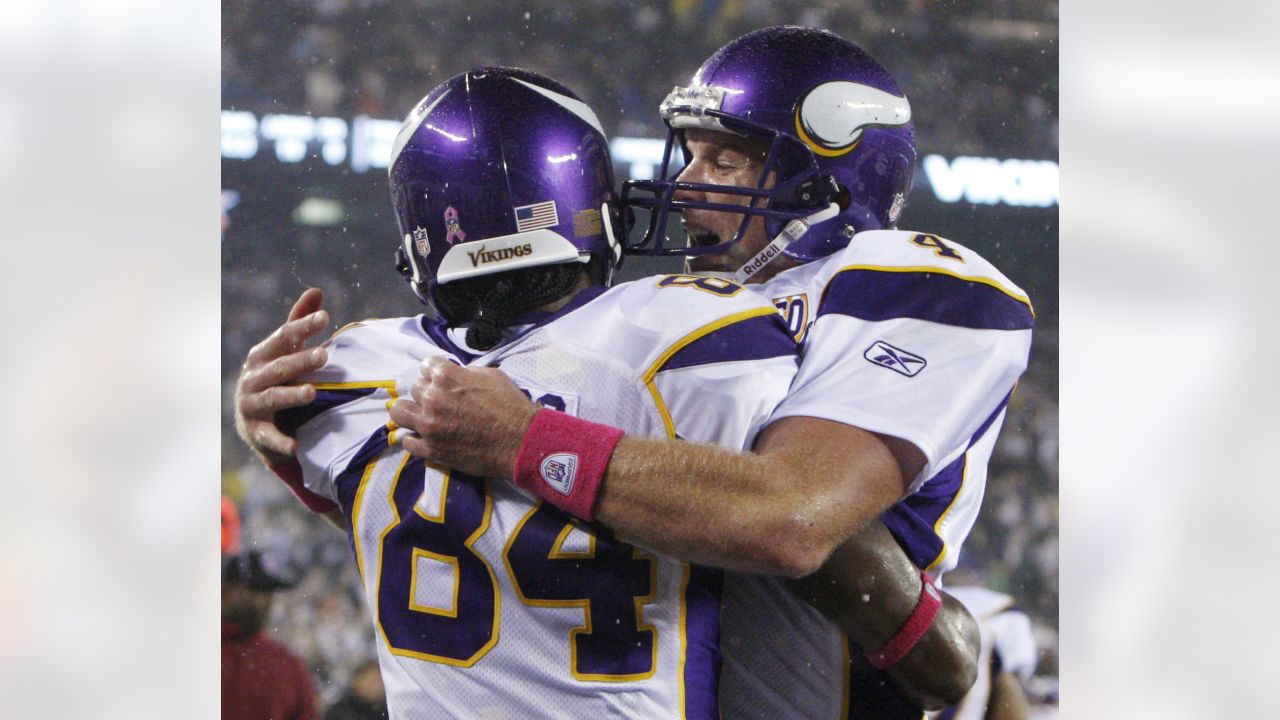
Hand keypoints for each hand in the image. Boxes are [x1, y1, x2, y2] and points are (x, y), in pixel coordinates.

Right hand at [234, 288, 329, 465]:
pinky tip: (296, 446)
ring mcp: (252, 404)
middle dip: (301, 361)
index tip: (326, 317)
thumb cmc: (276, 376)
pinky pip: (269, 436)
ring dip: (291, 396)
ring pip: (273, 398)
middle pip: (280, 367)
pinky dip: (281, 441)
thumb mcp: (285, 350)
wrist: (252, 419)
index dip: (303, 326)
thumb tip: (316, 291)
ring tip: (311, 393)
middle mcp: (254, 377)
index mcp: (263, 354)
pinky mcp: (256, 432)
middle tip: (324, 356)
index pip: (284, 337)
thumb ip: (299, 322)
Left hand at [390, 357, 538, 478]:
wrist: (521, 442)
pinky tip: (426, 437)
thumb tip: (455, 375)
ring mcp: (429, 426)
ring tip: (422, 416)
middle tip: (442, 400)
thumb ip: (466, 373)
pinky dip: (415, 439)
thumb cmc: (511, 407)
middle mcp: (433, 399)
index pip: (425, 365)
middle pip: (415, 388)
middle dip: (428, 391)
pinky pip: (408, 442)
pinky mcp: (432, 450)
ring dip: (410, 411)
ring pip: (399, 411)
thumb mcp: (492, 376)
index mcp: (447, 377)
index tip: (442, 379)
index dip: (435, 371)